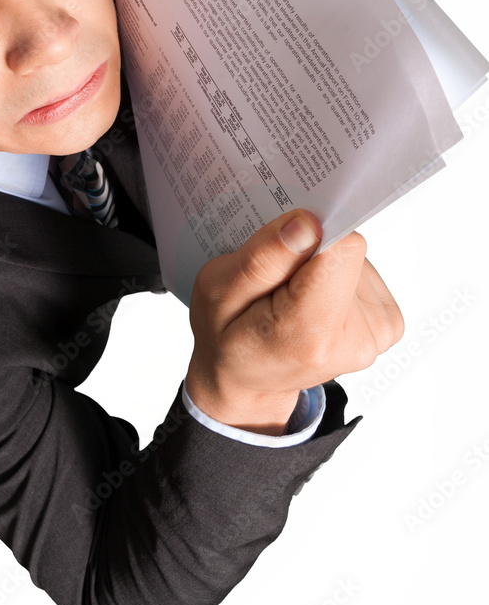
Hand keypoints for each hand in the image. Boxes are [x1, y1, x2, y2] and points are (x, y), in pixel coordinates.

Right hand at [186, 209, 403, 433]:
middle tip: (276, 284)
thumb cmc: (227, 337)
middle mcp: (354, 339)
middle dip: (309, 255)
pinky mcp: (387, 326)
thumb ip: (263, 258)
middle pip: (347, 252)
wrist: (250, 380)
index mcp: (308, 334)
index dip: (309, 237)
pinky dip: (336, 280)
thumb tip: (308, 224)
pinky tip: (312, 301)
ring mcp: (375, 336)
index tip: (280, 253)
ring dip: (321, 268)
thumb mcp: (217, 291)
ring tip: (290, 297)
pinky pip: (364, 274)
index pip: (342, 248)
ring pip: (355, 259)